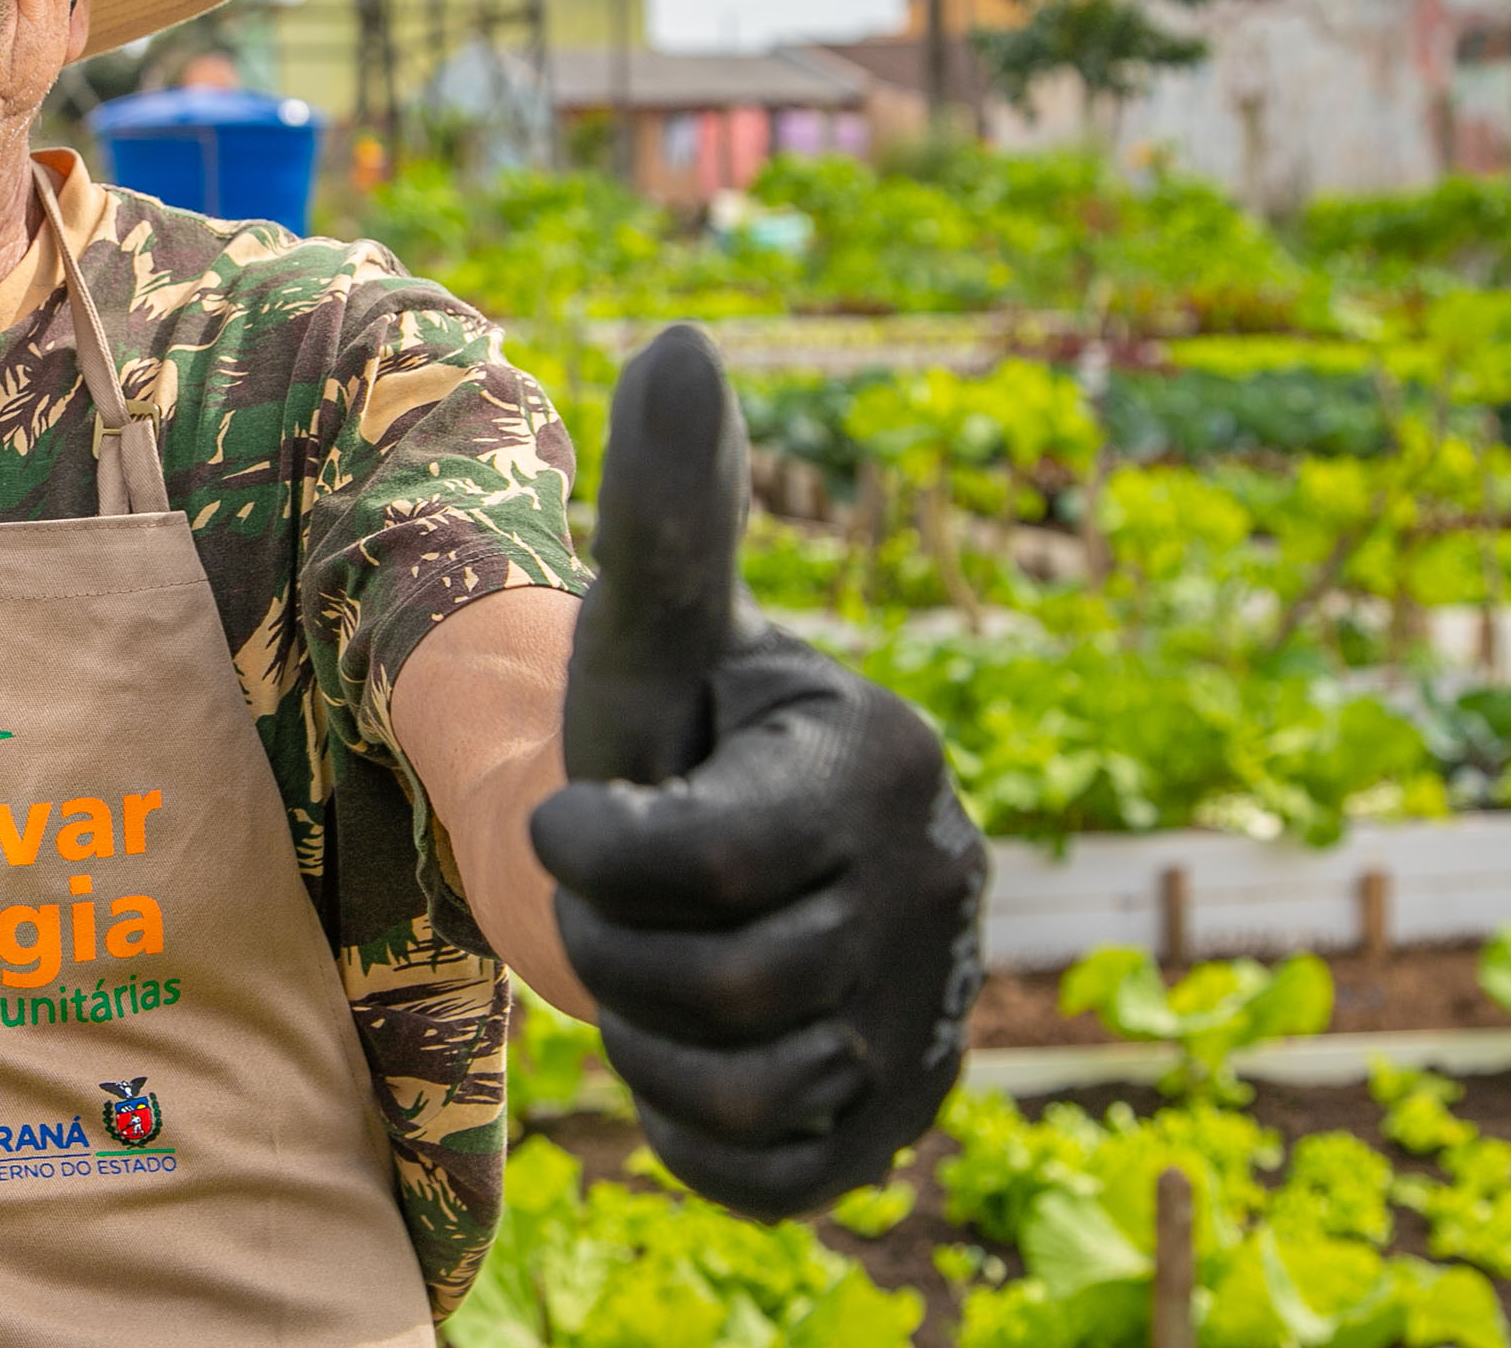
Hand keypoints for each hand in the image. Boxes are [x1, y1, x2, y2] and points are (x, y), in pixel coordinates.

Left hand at [529, 325, 987, 1219]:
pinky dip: (699, 1132)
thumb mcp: (647, 636)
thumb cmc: (657, 735)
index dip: (594, 853)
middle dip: (611, 943)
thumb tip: (683, 337)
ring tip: (660, 960)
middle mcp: (942, 882)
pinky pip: (771, 1173)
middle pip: (708, 981)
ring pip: (735, 1086)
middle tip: (619, 895)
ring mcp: (938, 1009)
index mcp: (881, 757)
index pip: (703, 860)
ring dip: (645, 1037)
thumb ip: (667, 512)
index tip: (568, 818)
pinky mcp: (909, 1116)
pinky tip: (697, 1053)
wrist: (693, 864)